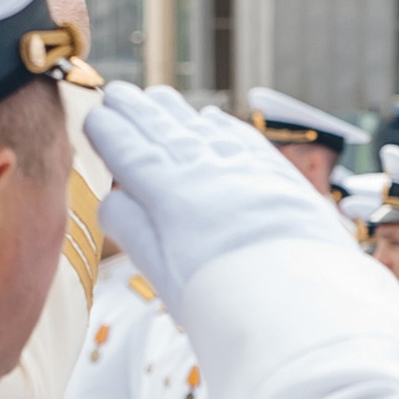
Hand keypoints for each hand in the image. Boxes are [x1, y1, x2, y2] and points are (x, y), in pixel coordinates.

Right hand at [92, 84, 341, 311]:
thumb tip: (112, 198)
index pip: (129, 151)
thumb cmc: (226, 302)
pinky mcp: (280, 176)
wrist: (304, 305)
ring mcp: (245, 168)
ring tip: (157, 97)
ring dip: (175, 111)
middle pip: (163, 130)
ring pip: (201, 128)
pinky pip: (242, 138)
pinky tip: (211, 118)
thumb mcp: (163, 274)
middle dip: (136, 109)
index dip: (109, 131)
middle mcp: (206, 170)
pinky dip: (221, 125)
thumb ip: (134, 231)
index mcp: (169, 194)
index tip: (94, 116)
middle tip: (117, 93)